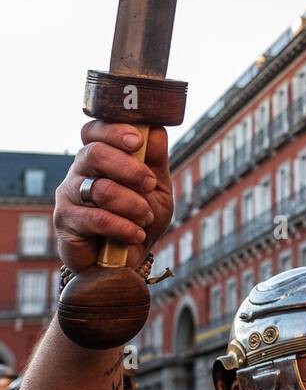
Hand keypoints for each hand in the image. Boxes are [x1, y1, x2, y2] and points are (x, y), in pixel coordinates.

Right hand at [54, 122, 173, 273]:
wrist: (127, 260)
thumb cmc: (140, 218)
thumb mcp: (157, 187)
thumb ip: (155, 159)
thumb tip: (155, 129)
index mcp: (98, 156)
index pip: (93, 131)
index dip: (113, 131)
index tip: (137, 142)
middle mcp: (78, 172)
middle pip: (94, 153)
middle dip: (129, 168)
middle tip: (148, 184)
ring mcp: (68, 196)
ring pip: (99, 188)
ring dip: (132, 204)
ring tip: (146, 217)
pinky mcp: (65, 222)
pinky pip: (96, 219)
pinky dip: (123, 226)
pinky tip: (136, 234)